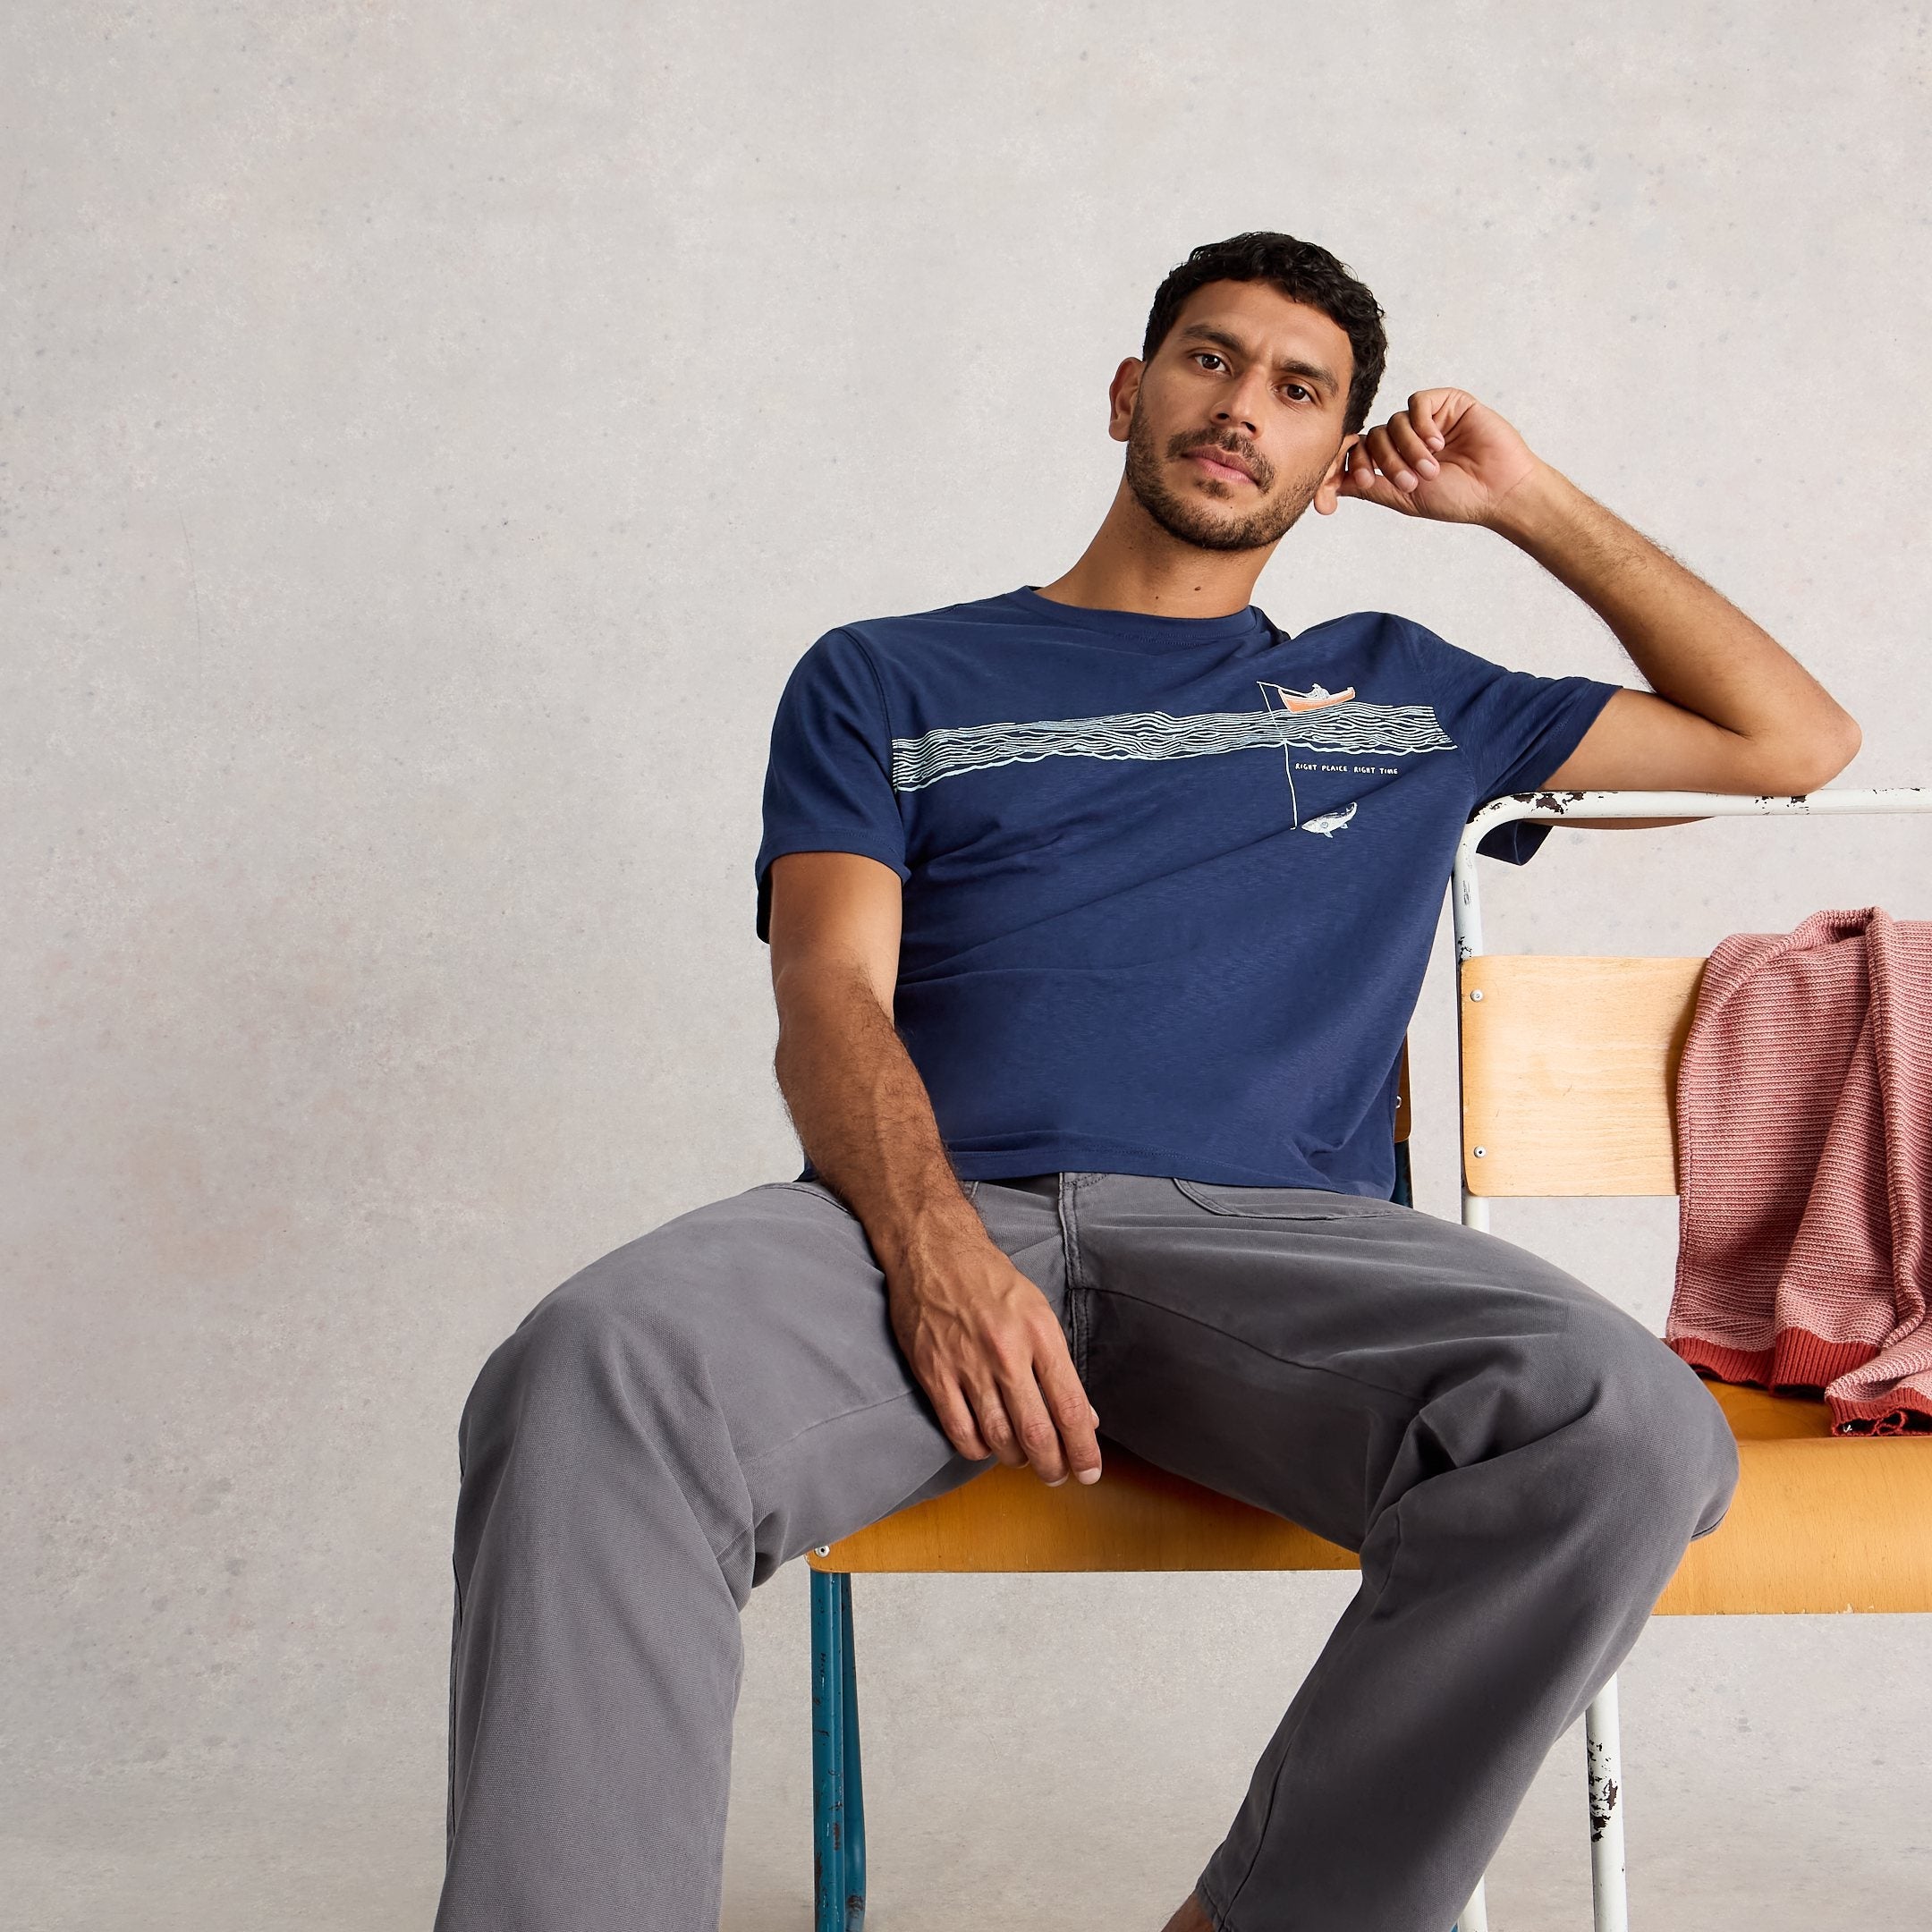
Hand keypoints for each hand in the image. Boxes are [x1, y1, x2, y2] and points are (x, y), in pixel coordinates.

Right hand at [885, 1214, 1101, 1486]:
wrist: (933, 1251)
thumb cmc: (990, 1280)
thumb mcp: (1038, 1311)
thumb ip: (1059, 1366)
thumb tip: (1085, 1416)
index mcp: (1040, 1334)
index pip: (1070, 1407)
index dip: (1084, 1449)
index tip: (1090, 1471)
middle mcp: (1006, 1353)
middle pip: (1037, 1433)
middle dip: (1052, 1466)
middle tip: (1058, 1475)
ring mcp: (967, 1366)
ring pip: (999, 1440)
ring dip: (1016, 1460)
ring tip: (1024, 1459)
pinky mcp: (934, 1374)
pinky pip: (960, 1432)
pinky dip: (978, 1451)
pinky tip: (987, 1446)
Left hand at [1339, 387, 1543, 526]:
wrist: (1499, 490)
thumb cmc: (1457, 498)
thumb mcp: (1403, 497)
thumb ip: (1368, 486)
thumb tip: (1330, 484)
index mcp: (1394, 461)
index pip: (1357, 453)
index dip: (1345, 468)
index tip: (1343, 493)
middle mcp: (1407, 438)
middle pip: (1373, 438)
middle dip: (1386, 462)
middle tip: (1409, 481)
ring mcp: (1426, 420)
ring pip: (1393, 422)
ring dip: (1409, 448)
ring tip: (1432, 469)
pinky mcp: (1447, 403)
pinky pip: (1417, 403)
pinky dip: (1422, 425)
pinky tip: (1439, 444)